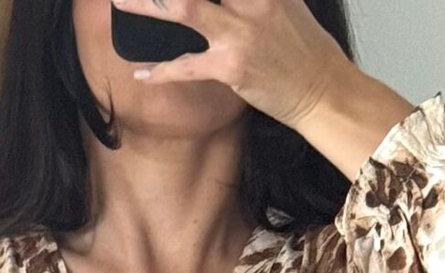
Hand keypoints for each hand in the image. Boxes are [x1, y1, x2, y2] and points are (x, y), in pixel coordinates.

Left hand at [112, 0, 414, 177]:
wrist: (324, 91)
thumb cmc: (303, 47)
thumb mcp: (284, 2)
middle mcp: (251, 2)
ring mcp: (239, 34)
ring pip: (183, 8)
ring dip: (146, 5)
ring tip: (120, 2)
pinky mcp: (232, 69)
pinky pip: (186, 66)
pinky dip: (161, 71)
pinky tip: (141, 72)